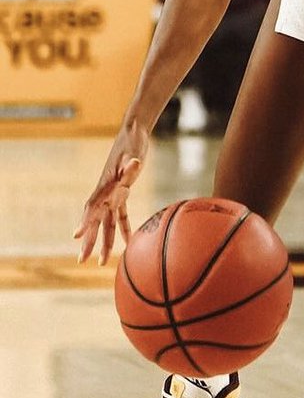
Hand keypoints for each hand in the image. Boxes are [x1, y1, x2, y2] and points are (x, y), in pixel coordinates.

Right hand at [74, 125, 148, 264]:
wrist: (133, 135)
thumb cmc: (131, 144)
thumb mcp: (131, 154)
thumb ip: (131, 163)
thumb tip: (134, 163)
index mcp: (105, 186)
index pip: (91, 207)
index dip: (84, 222)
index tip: (75, 236)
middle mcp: (106, 193)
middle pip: (94, 221)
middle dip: (88, 241)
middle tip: (81, 260)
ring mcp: (113, 194)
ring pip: (107, 223)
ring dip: (104, 241)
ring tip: (101, 262)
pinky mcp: (123, 193)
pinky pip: (121, 215)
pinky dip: (124, 229)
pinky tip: (127, 243)